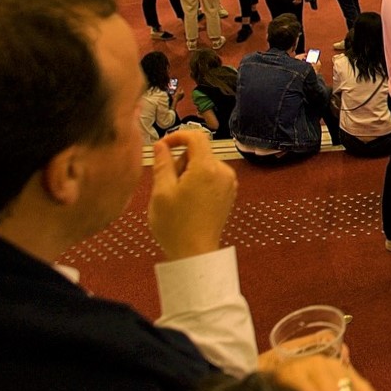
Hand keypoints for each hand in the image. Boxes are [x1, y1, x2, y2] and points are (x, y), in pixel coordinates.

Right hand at [146, 128, 238, 259]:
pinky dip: (199, 181)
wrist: (195, 253)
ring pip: (204, 164)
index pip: (195, 136)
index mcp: (206, 168)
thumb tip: (161, 145)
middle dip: (180, 162)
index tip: (163, 146)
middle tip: (167, 185)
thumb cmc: (175, 225)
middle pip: (199, 152)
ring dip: (188, 173)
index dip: (177, 136)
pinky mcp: (229, 193)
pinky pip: (211, 176)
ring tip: (178, 196)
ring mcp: (229, 183)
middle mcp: (223, 172)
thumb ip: (162, 163)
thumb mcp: (161, 192)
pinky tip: (189, 201)